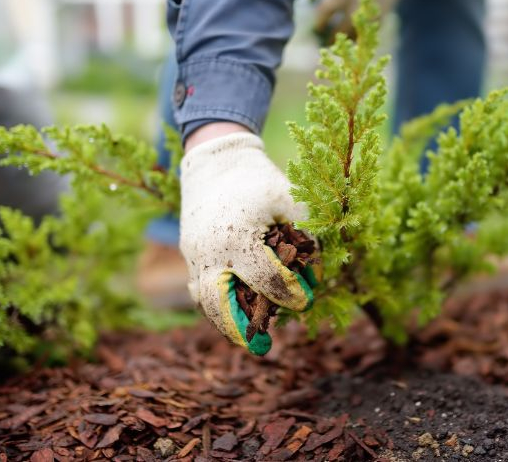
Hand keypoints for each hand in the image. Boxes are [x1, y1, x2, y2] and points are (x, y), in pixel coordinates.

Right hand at [180, 130, 313, 354]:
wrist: (215, 160)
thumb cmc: (258, 180)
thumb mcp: (289, 198)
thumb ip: (307, 233)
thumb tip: (318, 271)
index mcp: (238, 237)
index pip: (266, 280)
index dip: (290, 294)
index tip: (305, 300)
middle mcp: (210, 251)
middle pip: (218, 304)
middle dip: (239, 329)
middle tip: (262, 348)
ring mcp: (194, 254)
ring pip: (203, 301)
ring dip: (224, 321)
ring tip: (247, 335)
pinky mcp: (189, 253)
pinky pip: (198, 287)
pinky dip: (214, 304)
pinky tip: (235, 312)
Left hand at [309, 0, 411, 40]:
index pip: (328, 11)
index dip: (320, 22)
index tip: (317, 29)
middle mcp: (360, 0)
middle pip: (344, 26)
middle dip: (334, 38)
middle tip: (327, 44)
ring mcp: (375, 7)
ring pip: (361, 31)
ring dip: (350, 39)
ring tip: (342, 44)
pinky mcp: (388, 9)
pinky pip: (374, 29)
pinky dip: (366, 35)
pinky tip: (358, 36)